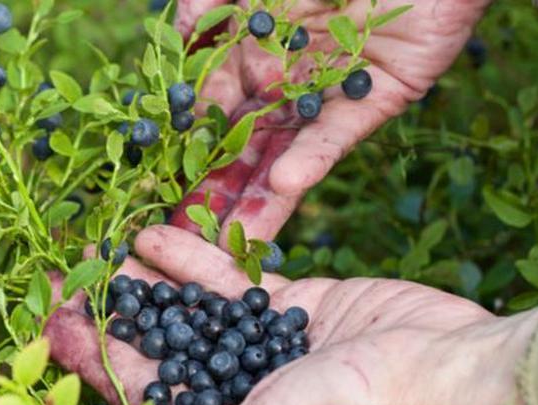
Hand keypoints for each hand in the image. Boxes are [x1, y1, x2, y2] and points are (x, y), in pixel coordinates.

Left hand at [45, 225, 537, 404]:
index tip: (53, 328)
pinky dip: (194, 259)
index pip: (142, 403)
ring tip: (102, 253)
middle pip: (159, 355)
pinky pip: (233, 283)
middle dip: (112, 321)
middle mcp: (240, 398)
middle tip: (66, 282)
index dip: (93, 368)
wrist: (446, 370)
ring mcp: (265, 351)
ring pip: (190, 314)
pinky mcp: (295, 309)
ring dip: (146, 286)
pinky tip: (154, 236)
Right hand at [169, 0, 490, 244]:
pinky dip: (311, 159)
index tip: (164, 180)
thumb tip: (180, 32)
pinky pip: (336, 136)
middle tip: (184, 234)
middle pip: (243, 144)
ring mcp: (327, 96)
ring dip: (258, 197)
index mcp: (254, 52)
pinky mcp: (373, 102)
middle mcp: (287, 81)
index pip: (213, 107)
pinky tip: (284, 183)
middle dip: (214, 189)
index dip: (189, 142)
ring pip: (285, 154)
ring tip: (231, 240)